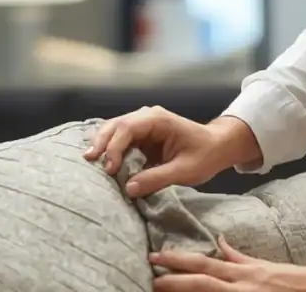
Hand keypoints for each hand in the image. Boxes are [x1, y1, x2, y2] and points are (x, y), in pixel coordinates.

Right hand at [83, 106, 260, 196]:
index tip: (110, 169)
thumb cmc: (205, 155)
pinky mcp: (140, 137)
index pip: (128, 128)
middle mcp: (147, 118)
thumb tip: (128, 188)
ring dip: (101, 145)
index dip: (115, 147)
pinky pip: (119, 140)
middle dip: (101, 142)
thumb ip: (157, 178)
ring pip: (113, 130)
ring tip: (88, 161)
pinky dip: (109, 149)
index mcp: (158, 120)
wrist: (217, 146)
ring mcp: (142, 126)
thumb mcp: (185, 171)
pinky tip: (99, 162)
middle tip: (88, 161)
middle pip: (115, 125)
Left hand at [150, 236, 305, 291]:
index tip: (157, 256)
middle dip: (173, 279)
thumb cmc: (291, 279)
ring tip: (160, 289)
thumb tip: (219, 242)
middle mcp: (240, 286)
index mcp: (241, 273)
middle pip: (200, 281)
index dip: (178, 260)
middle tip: (150, 274)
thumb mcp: (262, 264)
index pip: (204, 264)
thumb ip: (238, 257)